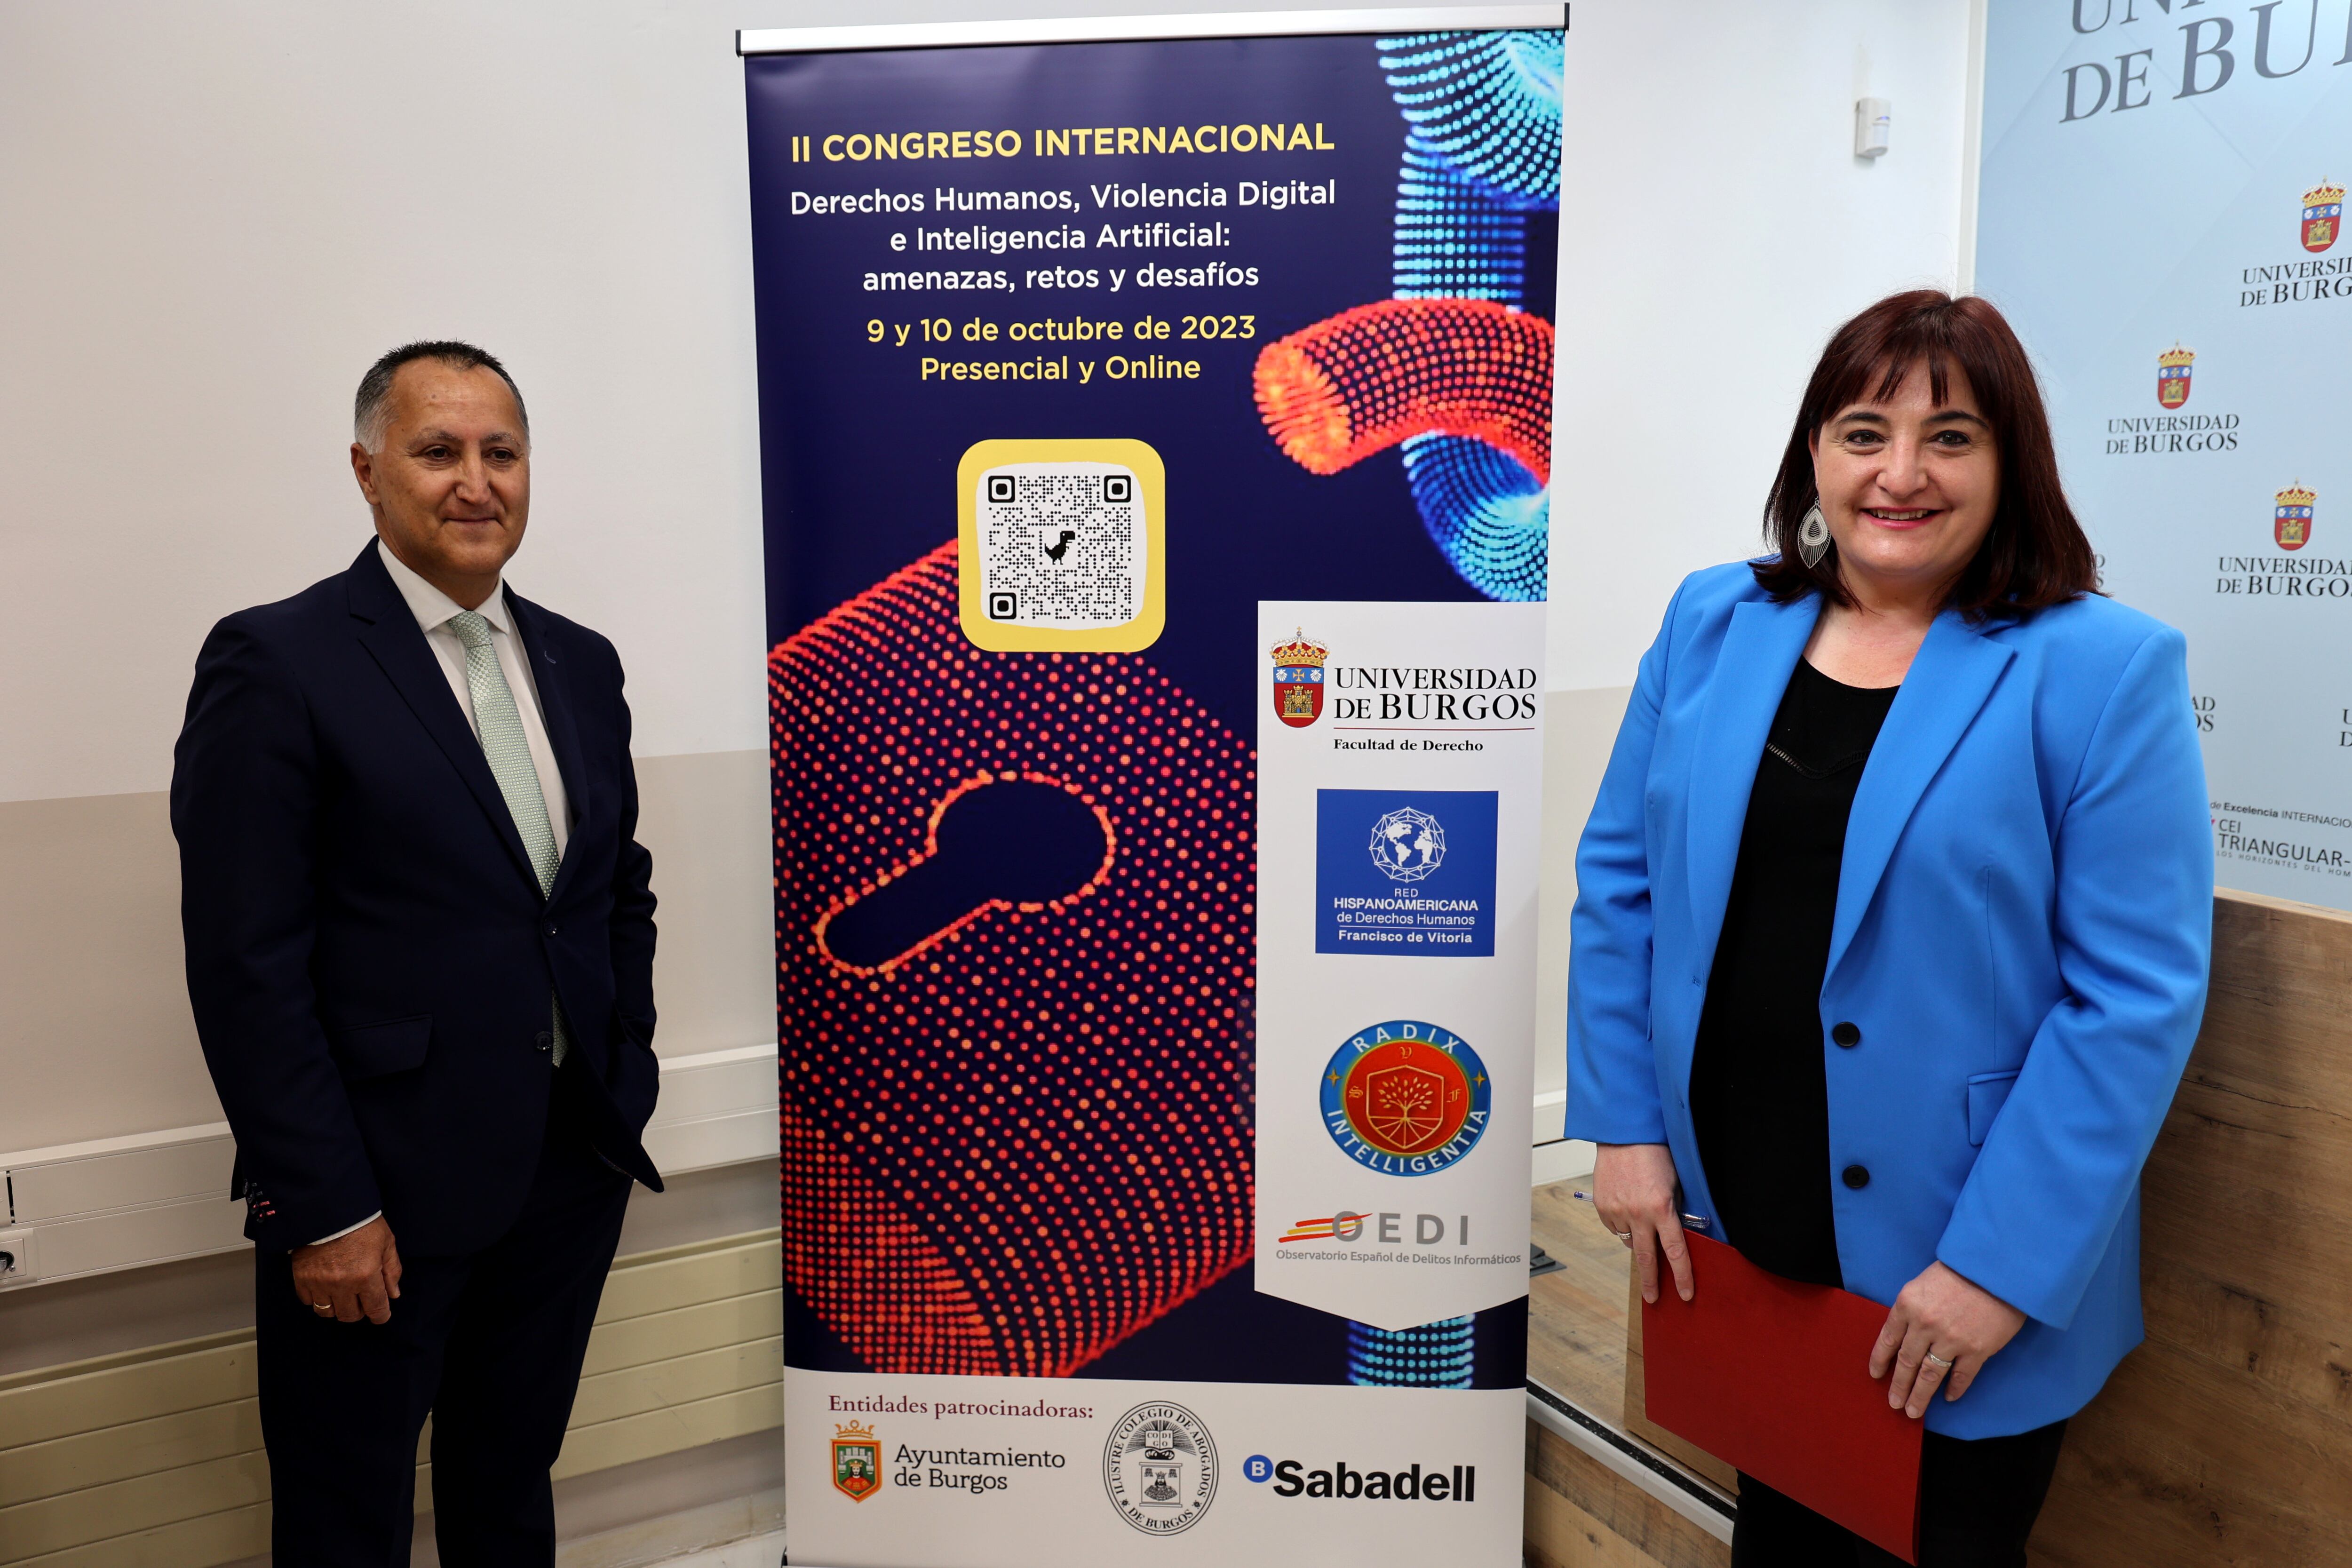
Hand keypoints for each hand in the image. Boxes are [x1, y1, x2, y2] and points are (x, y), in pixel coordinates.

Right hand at [290, 1216, 402, 1323]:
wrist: (327, 1207)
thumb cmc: (361, 1223)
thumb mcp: (386, 1242)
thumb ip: (392, 1270)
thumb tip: (393, 1294)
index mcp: (366, 1276)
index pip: (376, 1309)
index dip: (381, 1315)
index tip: (381, 1315)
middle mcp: (342, 1284)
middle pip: (350, 1315)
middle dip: (359, 1311)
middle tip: (362, 1300)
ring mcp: (319, 1283)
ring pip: (327, 1312)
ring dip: (337, 1307)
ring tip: (342, 1294)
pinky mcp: (301, 1278)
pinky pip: (308, 1301)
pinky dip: (317, 1298)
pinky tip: (324, 1286)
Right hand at [1592, 1142, 1692, 1304]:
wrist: (1624, 1133)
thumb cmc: (1655, 1153)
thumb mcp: (1674, 1184)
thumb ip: (1674, 1211)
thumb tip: (1675, 1235)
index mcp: (1661, 1208)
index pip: (1675, 1252)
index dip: (1683, 1276)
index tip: (1686, 1294)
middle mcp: (1637, 1213)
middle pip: (1646, 1258)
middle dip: (1651, 1282)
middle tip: (1653, 1299)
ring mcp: (1616, 1211)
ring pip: (1628, 1240)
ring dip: (1636, 1236)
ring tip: (1639, 1213)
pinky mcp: (1601, 1206)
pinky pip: (1614, 1226)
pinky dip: (1621, 1222)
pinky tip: (1625, 1204)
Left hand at [1869, 1261, 2025, 1417]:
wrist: (1997, 1268)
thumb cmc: (1959, 1270)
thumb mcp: (1923, 1283)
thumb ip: (1912, 1309)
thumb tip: (1904, 1334)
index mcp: (1907, 1305)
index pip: (1887, 1339)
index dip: (1880, 1360)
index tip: (1876, 1375)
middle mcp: (1925, 1325)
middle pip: (1907, 1362)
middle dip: (1899, 1386)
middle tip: (1893, 1404)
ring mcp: (1951, 1340)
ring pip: (1930, 1375)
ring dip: (1920, 1395)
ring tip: (1913, 1411)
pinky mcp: (1977, 1350)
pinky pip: (1961, 1376)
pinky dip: (1954, 1389)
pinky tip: (1948, 1398)